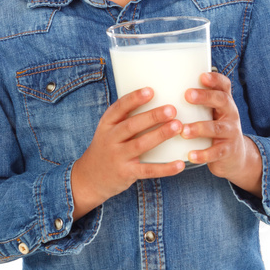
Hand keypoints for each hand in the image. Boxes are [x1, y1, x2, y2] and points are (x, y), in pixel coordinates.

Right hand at [71, 87, 185, 219]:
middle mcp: (110, 139)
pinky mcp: (126, 173)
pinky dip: (165, 168)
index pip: (119, 108)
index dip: (134, 99)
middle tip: (171, 110)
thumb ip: (126, 119)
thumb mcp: (108, 131)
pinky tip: (180, 164)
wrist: (89, 179)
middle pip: (132, 125)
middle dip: (152, 116)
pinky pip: (148, 170)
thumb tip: (158, 103)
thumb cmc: (107, 149)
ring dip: (160, 135)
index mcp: (106, 125)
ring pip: (140, 145)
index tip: (150, 91)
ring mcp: (118, 157)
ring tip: (178, 127)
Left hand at [182, 72, 262, 195]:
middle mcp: (230, 114)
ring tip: (184, 131)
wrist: (234, 157)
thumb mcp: (211, 113)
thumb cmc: (214, 129)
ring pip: (217, 128)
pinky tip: (190, 155)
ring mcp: (231, 132)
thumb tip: (163, 87)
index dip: (215, 79)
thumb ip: (196, 102)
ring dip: (199, 128)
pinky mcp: (228, 151)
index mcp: (224, 102)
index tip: (202, 76)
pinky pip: (216, 152)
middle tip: (187, 95)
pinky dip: (203, 154)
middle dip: (205, 97)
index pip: (224, 85)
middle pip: (222, 101)